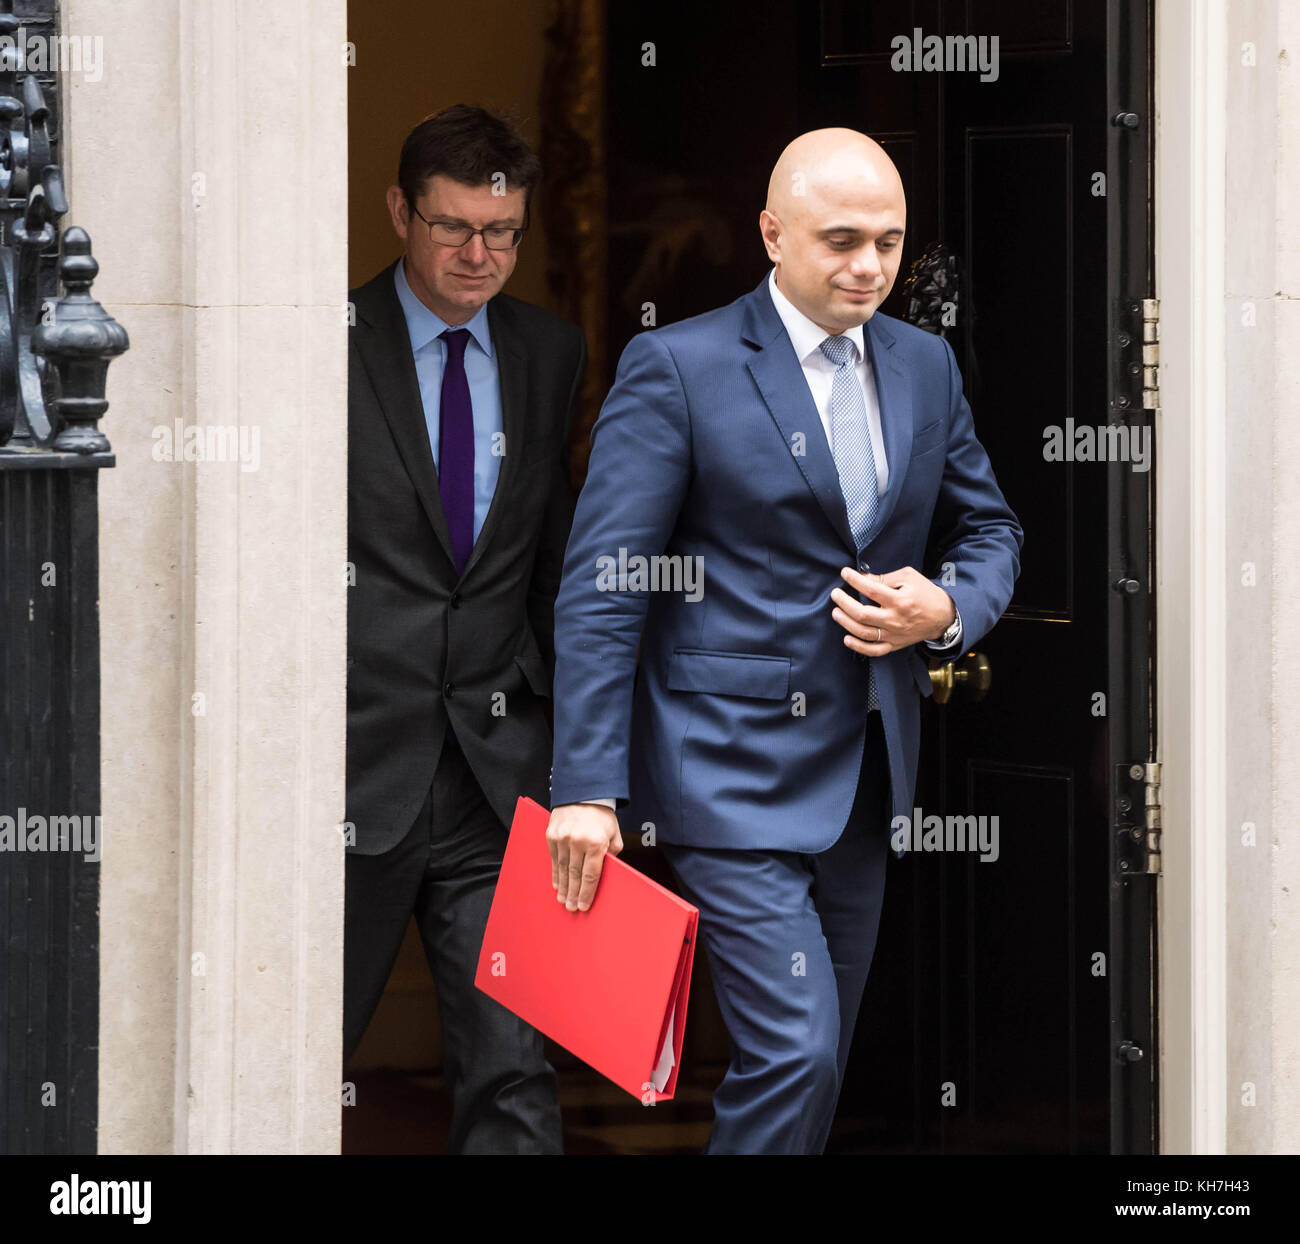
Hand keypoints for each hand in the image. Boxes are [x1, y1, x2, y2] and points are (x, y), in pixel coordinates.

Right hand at [546, 803, 623, 911]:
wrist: (583, 792)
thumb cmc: (602, 815)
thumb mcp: (614, 834)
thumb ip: (612, 854)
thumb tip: (606, 873)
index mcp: (596, 842)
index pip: (591, 875)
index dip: (587, 893)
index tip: (584, 906)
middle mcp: (578, 841)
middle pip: (575, 875)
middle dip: (574, 894)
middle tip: (572, 908)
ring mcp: (562, 838)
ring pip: (562, 869)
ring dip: (563, 887)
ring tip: (563, 900)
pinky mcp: (551, 835)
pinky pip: (554, 859)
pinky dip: (555, 873)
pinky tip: (557, 884)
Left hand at [830, 565, 955, 655]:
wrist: (943, 617)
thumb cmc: (925, 593)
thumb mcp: (909, 577)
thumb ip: (886, 578)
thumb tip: (863, 579)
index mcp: (900, 600)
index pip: (871, 589)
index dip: (854, 580)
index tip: (845, 573)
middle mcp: (895, 619)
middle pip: (862, 614)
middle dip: (844, 603)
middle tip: (835, 594)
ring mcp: (894, 635)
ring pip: (864, 633)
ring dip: (845, 623)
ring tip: (836, 612)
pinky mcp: (895, 645)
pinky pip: (874, 650)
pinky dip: (858, 647)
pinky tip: (847, 638)